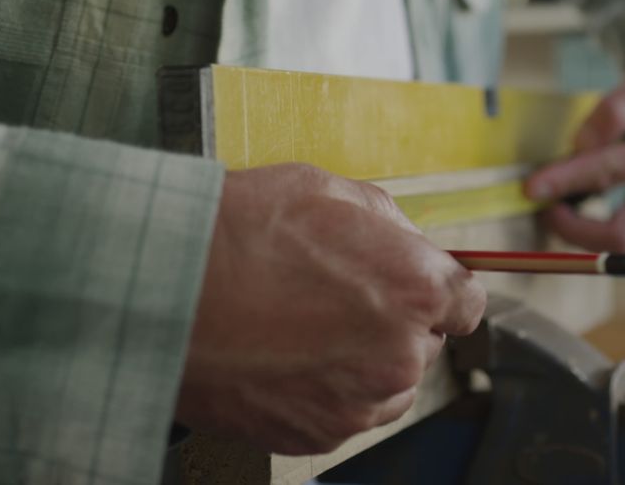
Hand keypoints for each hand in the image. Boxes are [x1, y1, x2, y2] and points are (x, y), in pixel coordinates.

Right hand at [175, 164, 486, 454]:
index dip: (440, 289)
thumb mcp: (325, 191)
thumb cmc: (232, 236)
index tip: (421, 286)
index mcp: (414, 289)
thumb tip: (406, 238)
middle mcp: (398, 354)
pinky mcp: (317, 433)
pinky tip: (286, 353)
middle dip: (395, 319)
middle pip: (426, 342)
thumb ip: (387, 219)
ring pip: (388, 382)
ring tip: (306, 325)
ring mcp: (358, 402)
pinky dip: (327, 389)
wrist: (157, 292)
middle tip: (338, 294)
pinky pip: (346, 410)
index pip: (467, 301)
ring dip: (365, 359)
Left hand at [525, 56, 624, 252]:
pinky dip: (594, 228)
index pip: (612, 172)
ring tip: (554, 204)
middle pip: (622, 234)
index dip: (566, 181)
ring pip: (623, 242)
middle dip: (574, 229)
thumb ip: (616, 111)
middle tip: (543, 205)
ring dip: (581, 232)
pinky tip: (574, 203)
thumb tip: (580, 145)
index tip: (532, 187)